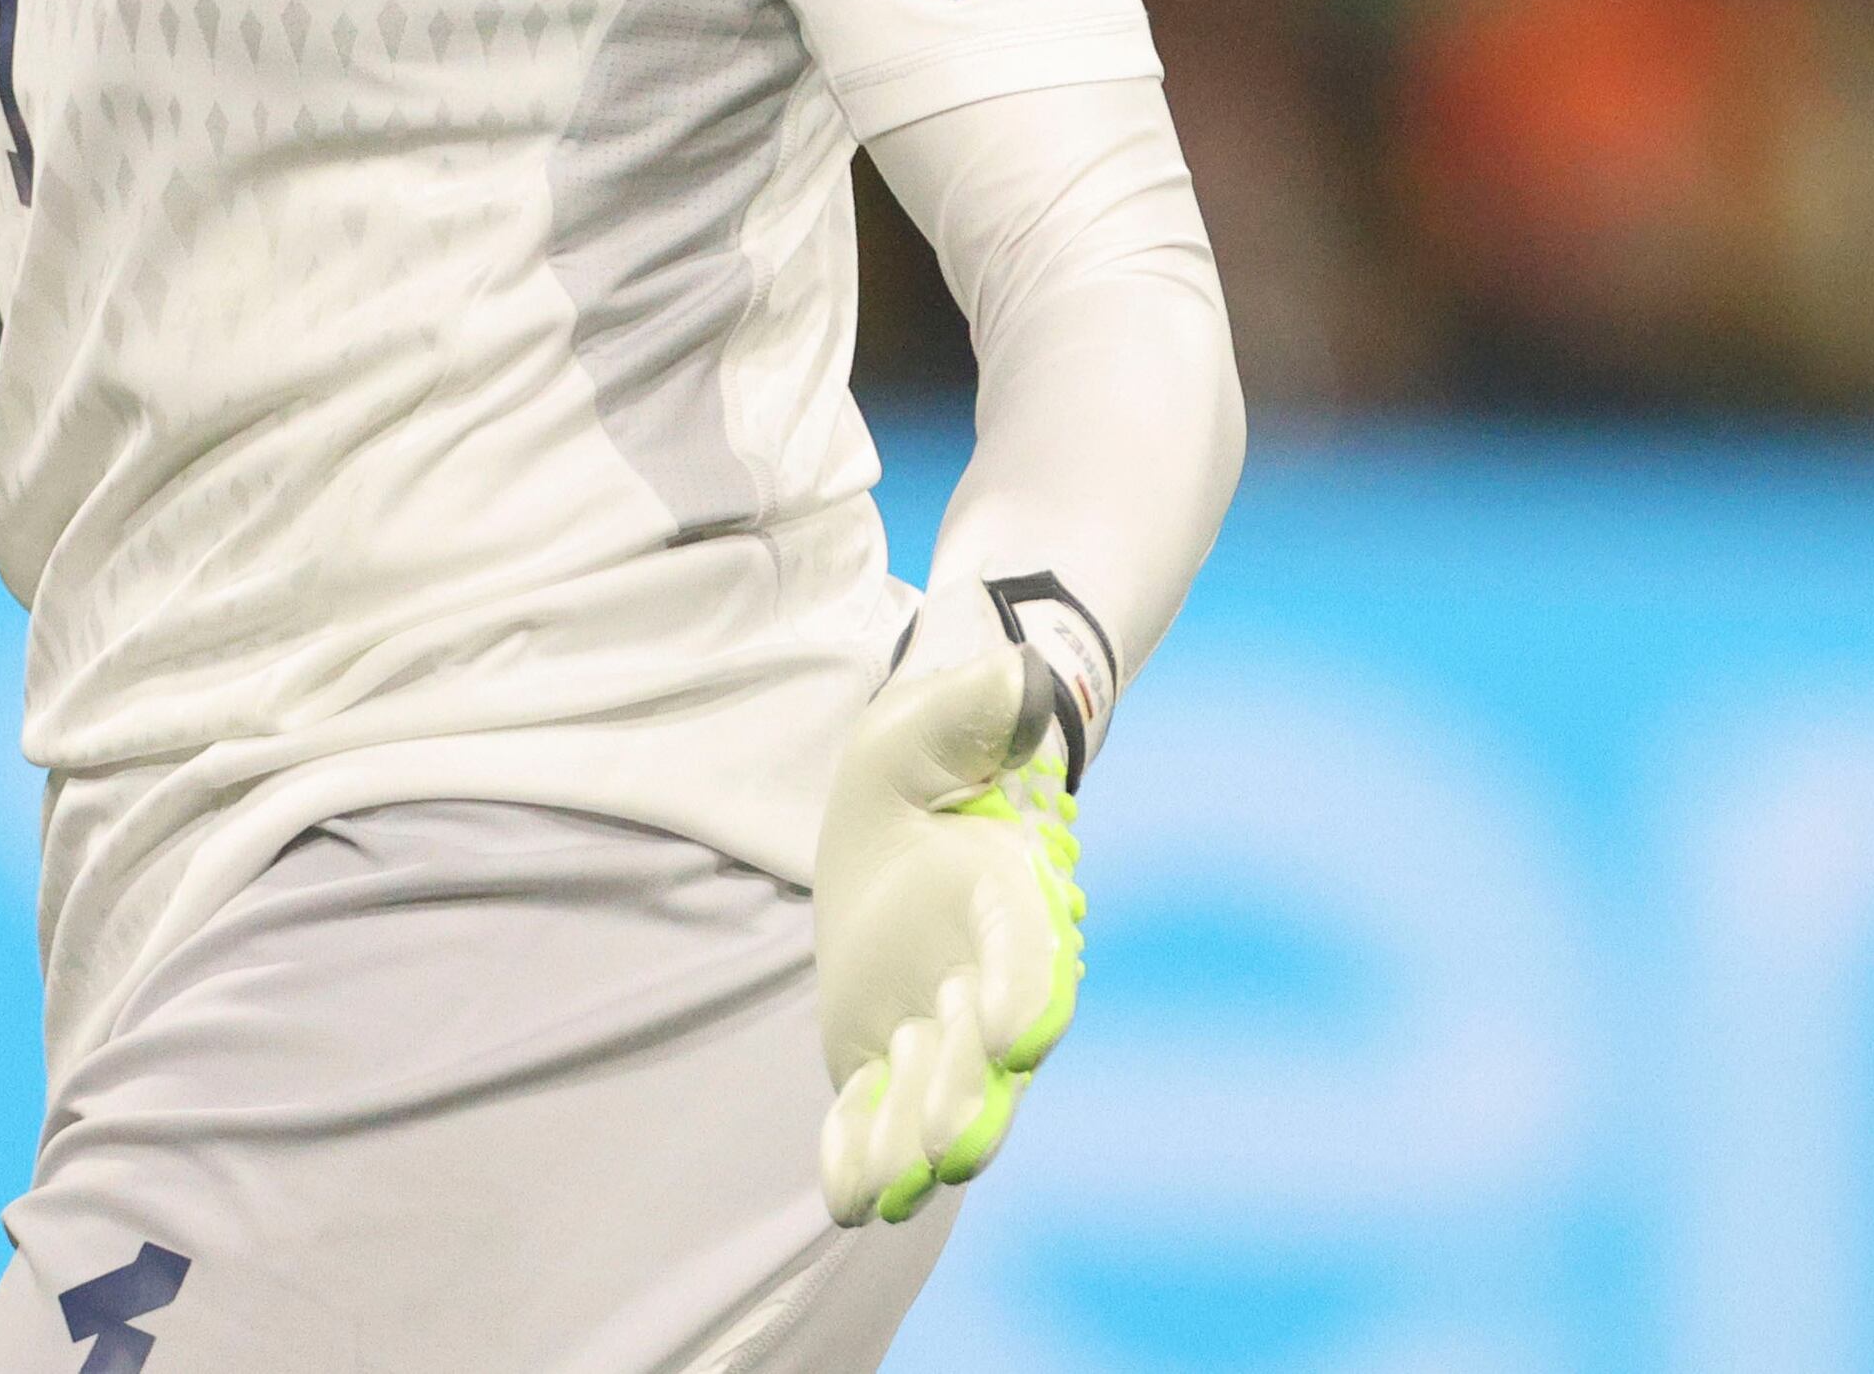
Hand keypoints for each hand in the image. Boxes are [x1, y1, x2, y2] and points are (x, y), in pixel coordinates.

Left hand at [811, 620, 1085, 1226]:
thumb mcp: (930, 722)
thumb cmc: (928, 759)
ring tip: (891, 1192)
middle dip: (971, 1097)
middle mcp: (988, 975)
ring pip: (942, 1093)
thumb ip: (972, 709)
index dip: (1025, 986)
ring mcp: (939, 1020)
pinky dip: (862, 1150)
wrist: (906, 808)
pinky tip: (844, 1199)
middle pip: (992, 1050)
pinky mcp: (885, 1046)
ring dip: (917, 1141)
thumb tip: (1017, 675)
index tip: (1016, 1030)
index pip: (1029, 948)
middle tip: (947, 1149)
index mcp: (1009, 896)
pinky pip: (876, 1106)